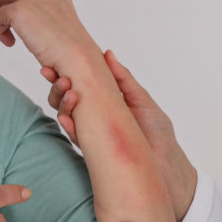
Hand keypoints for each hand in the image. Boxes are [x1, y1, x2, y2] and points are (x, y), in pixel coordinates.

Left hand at [0, 0, 98, 72]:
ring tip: (2, 35)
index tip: (18, 24)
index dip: (17, 5)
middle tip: (2, 29)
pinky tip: (10, 43)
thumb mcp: (58, 24)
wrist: (76, 58)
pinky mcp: (19, 10)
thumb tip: (28, 21)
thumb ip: (44, 15)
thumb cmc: (71, 50)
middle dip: (3, 7)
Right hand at [42, 50, 198, 221]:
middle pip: (69, 98)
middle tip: (55, 75)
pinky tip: (66, 116)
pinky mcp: (93, 151)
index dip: (67, 73)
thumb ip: (124, 79)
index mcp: (107, 102)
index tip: (56, 63)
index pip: (82, 85)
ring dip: (62, 102)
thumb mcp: (142, 101)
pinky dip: (69, 126)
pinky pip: (76, 137)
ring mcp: (93, 134)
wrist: (166, 168)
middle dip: (58, 85)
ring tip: (68, 91)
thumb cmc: (159, 135)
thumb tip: (107, 53)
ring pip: (68, 116)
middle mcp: (96, 118)